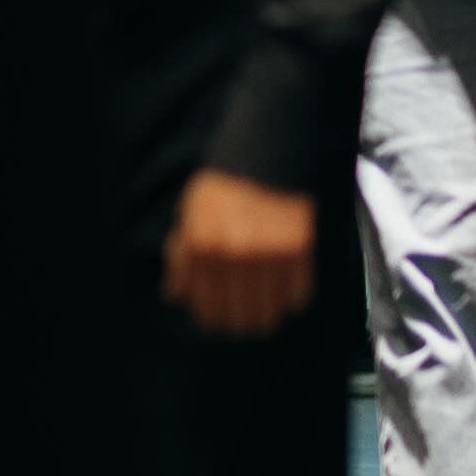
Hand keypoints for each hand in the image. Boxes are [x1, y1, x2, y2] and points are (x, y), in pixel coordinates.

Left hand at [163, 169, 319, 336]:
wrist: (266, 153)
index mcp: (201, 246)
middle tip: (240, 315)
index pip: (204, 308)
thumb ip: (181, 258)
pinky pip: (296, 297)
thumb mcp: (188, 216)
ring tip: (262, 305)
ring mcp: (267, 255)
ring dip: (264, 314)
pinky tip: (282, 285)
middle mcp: (232, 255)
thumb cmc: (222, 185)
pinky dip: (289, 298)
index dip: (210, 319)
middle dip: (236, 322)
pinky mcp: (298, 252)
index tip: (217, 318)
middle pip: (236, 319)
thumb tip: (177, 297)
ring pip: (267, 314)